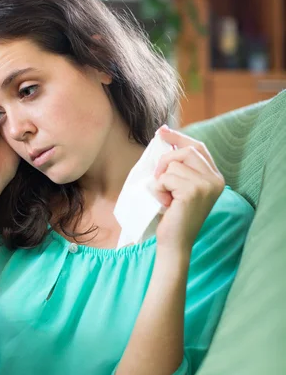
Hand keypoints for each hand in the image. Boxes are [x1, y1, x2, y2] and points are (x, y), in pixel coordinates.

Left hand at [152, 125, 224, 253]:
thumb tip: (165, 136)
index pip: (198, 147)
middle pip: (186, 151)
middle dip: (166, 161)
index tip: (162, 131)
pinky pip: (166, 178)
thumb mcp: (179, 187)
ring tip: (167, 198)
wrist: (174, 243)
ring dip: (162, 181)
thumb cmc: (173, 215)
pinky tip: (165, 204)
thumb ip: (179, 166)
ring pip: (174, 165)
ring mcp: (206, 185)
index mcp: (214, 177)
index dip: (179, 137)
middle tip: (158, 180)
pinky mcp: (193, 191)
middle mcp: (215, 180)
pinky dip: (159, 189)